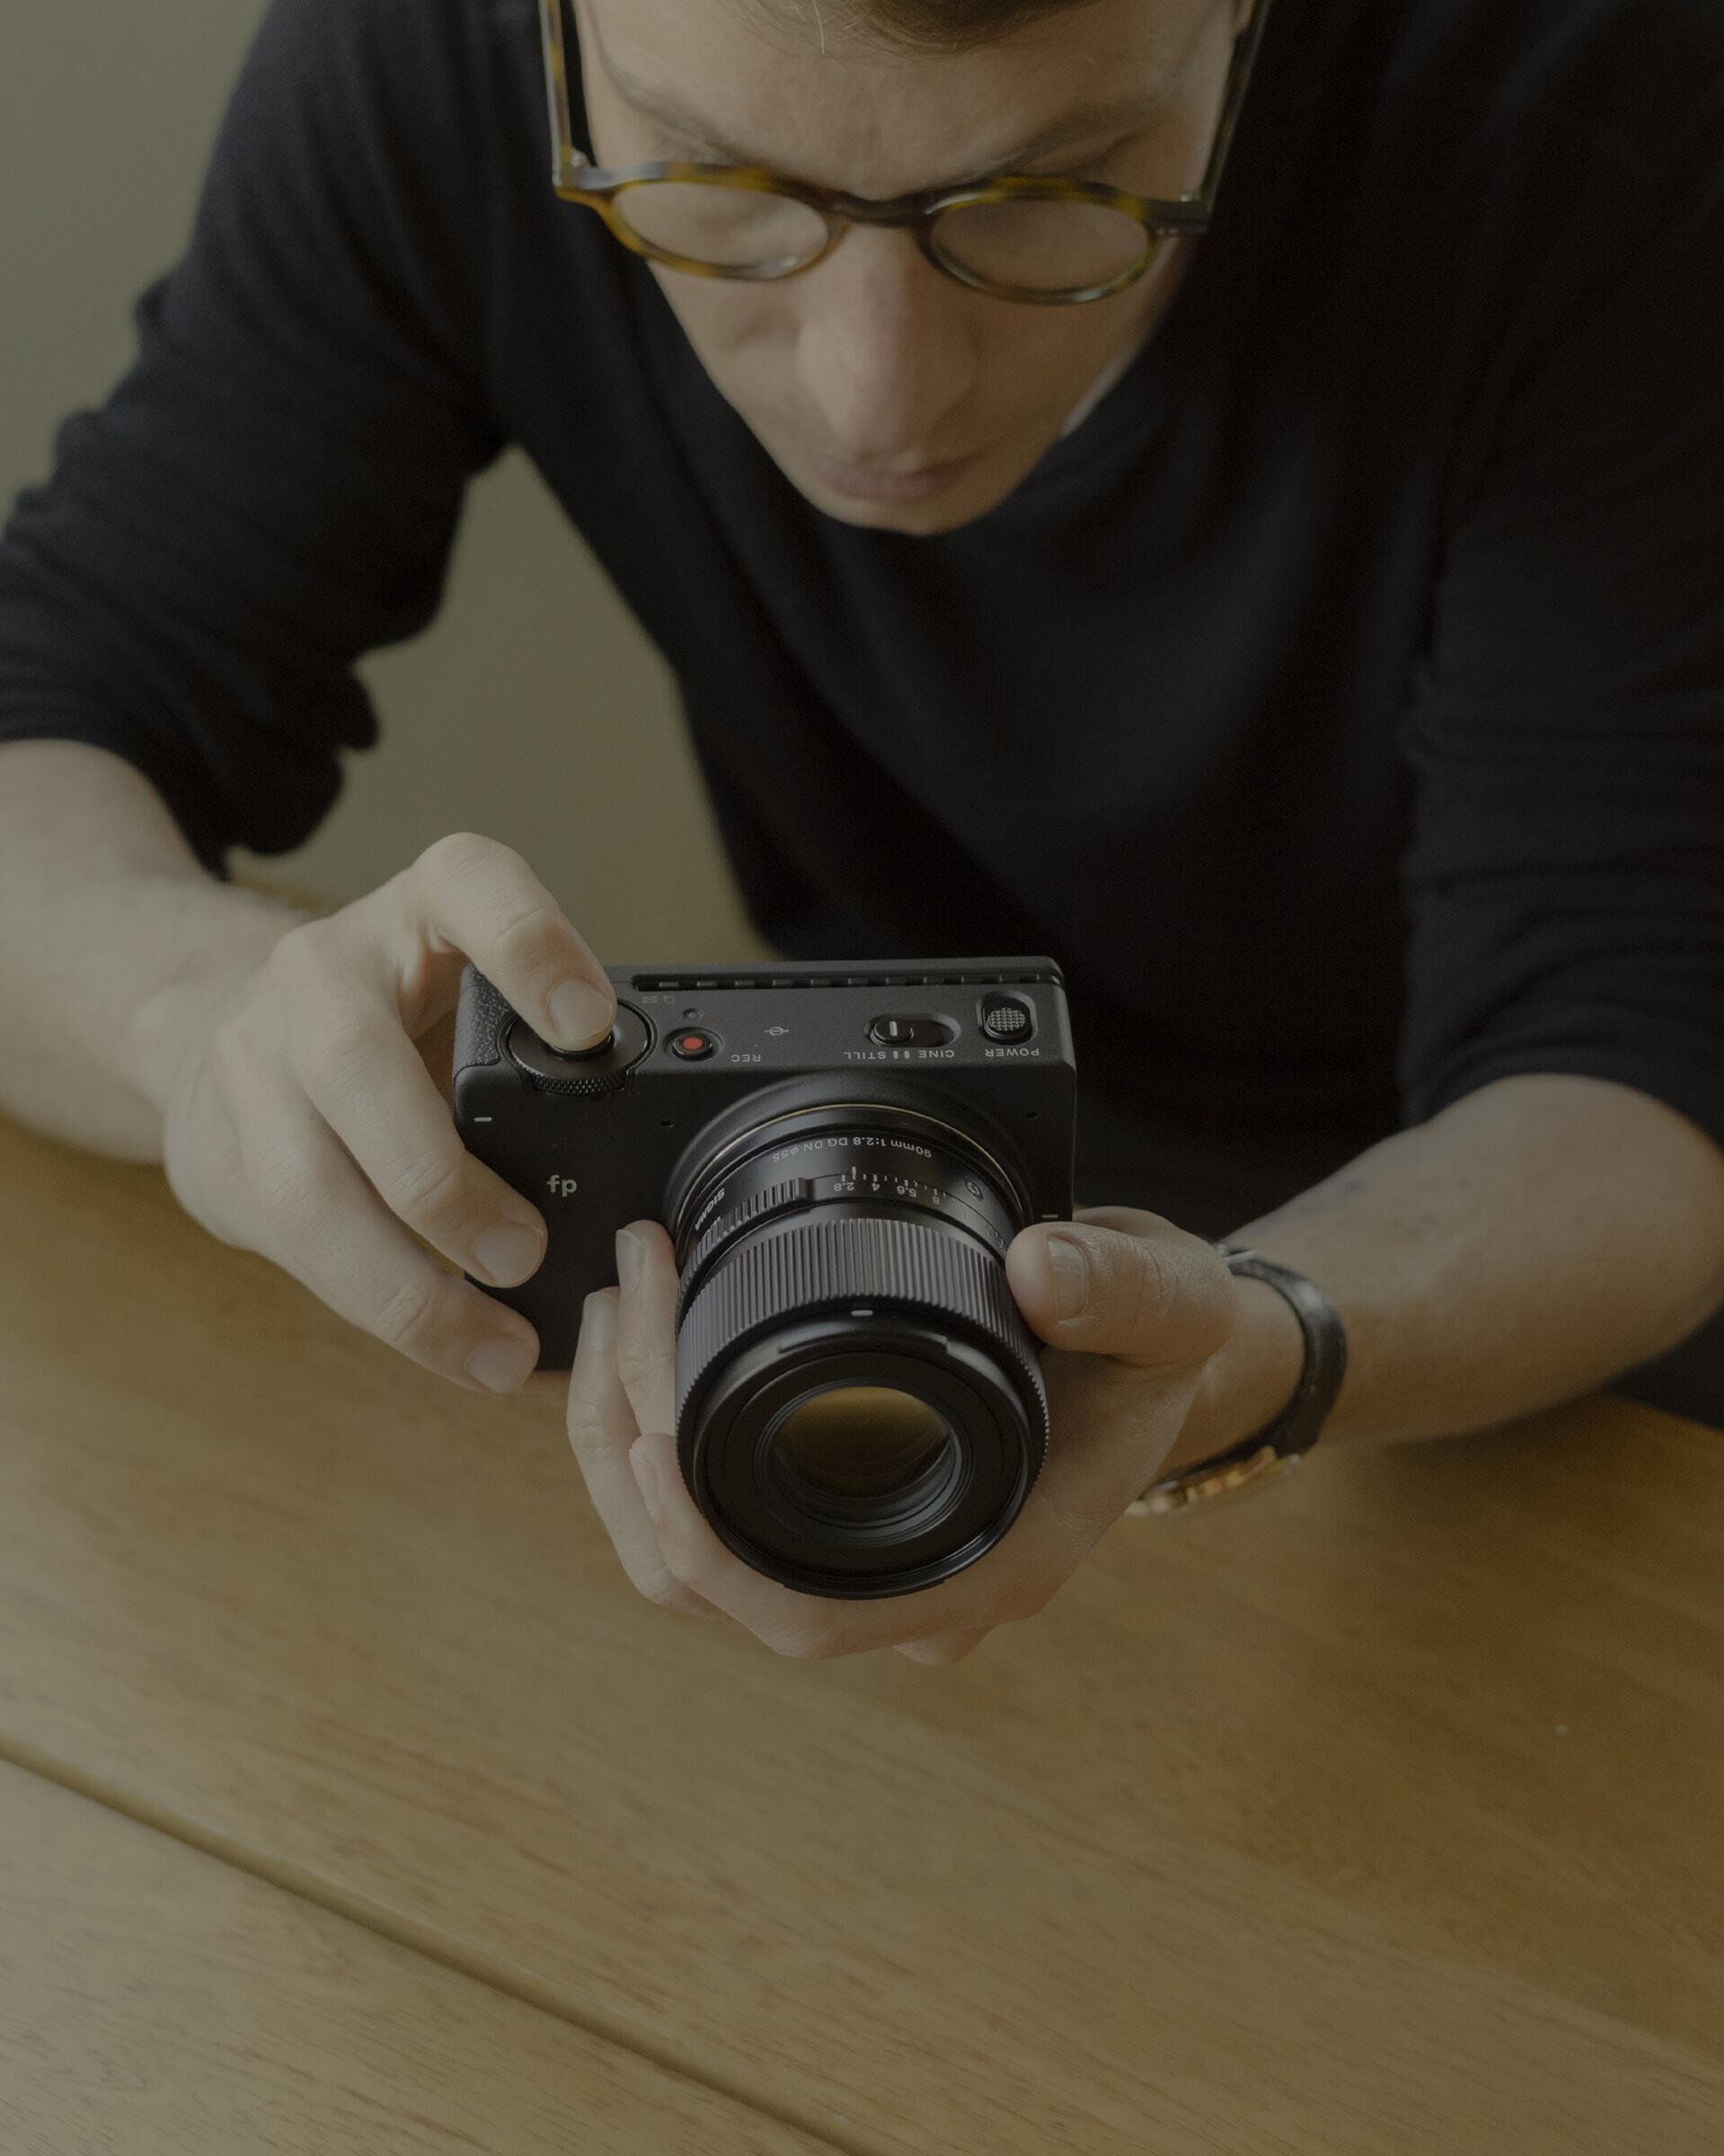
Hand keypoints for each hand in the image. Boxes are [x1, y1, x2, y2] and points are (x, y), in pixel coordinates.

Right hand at [145, 832, 618, 1396]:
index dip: (529, 948)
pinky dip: (384, 1311)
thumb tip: (660, 1175)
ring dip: (409, 1284)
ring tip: (497, 1346)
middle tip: (523, 1251)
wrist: (221, 1026)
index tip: (588, 1029)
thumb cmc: (401, 1017)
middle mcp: (324, 971)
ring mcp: (257, 1060)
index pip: (470, 885)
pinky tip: (451, 1347)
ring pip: (309, 1185)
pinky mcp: (222, 1152)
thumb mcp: (478, 989)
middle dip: (439, 1176)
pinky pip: (298, 1248)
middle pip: (354, 1060)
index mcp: (421, 907)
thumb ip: (548, 1050)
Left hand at [564, 1207, 1236, 1663]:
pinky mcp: (824, 1508)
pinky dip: (650, 1429)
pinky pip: (705, 1505)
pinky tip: (637, 1339)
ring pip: (690, 1553)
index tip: (648, 1440)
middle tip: (626, 1302)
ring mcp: (860, 1555)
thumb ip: (1122, 1289)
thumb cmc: (1157, 1353)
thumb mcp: (1172, 1303)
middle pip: (713, 1585)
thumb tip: (1043, 1267)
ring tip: (618, 1302)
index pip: (806, 1618)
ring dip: (624, 1439)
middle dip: (631, 1453)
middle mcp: (906, 1584)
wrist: (1147, 1353)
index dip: (708, 1554)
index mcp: (981, 1566)